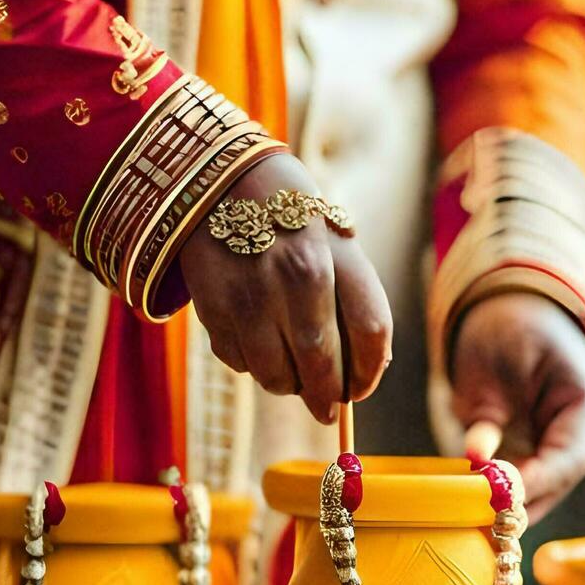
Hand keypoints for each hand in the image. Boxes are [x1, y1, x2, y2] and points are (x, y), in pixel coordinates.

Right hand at [179, 152, 392, 422]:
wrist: (217, 176)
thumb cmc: (288, 214)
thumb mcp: (331, 237)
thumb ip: (352, 293)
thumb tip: (368, 368)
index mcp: (337, 254)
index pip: (371, 332)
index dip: (370, 372)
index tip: (361, 388)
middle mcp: (298, 276)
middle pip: (324, 364)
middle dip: (328, 395)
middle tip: (328, 409)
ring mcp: (251, 293)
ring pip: (276, 374)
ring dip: (288, 386)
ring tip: (291, 380)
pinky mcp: (212, 305)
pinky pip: (238, 361)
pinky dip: (250, 366)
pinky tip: (255, 346)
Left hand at [449, 292, 584, 521]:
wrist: (514, 309)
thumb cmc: (505, 328)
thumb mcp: (488, 363)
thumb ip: (485, 413)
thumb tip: (477, 458)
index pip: (568, 456)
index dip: (536, 484)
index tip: (503, 503)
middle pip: (562, 480)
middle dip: (524, 505)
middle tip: (485, 528)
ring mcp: (577, 438)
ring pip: (551, 486)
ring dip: (518, 506)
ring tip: (481, 529)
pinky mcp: (555, 446)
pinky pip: (539, 477)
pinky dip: (514, 493)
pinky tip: (485, 513)